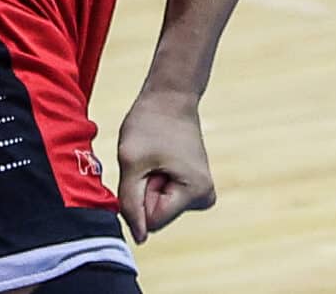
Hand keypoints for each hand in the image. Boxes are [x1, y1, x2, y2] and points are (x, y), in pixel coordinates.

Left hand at [115, 87, 214, 241]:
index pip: (152, 222)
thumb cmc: (149, 124)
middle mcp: (205, 196)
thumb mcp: (131, 164)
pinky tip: (161, 159)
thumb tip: (139, 238)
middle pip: (157, 217)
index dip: (140, 197)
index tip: (147, 168)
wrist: (170, 96)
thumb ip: (130, 204)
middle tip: (150, 161)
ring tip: (156, 158)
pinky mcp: (194, 187)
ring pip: (159, 209)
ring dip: (149, 186)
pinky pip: (164, 199)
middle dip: (145, 191)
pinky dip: (155, 183)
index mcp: (196, 192)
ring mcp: (202, 192)